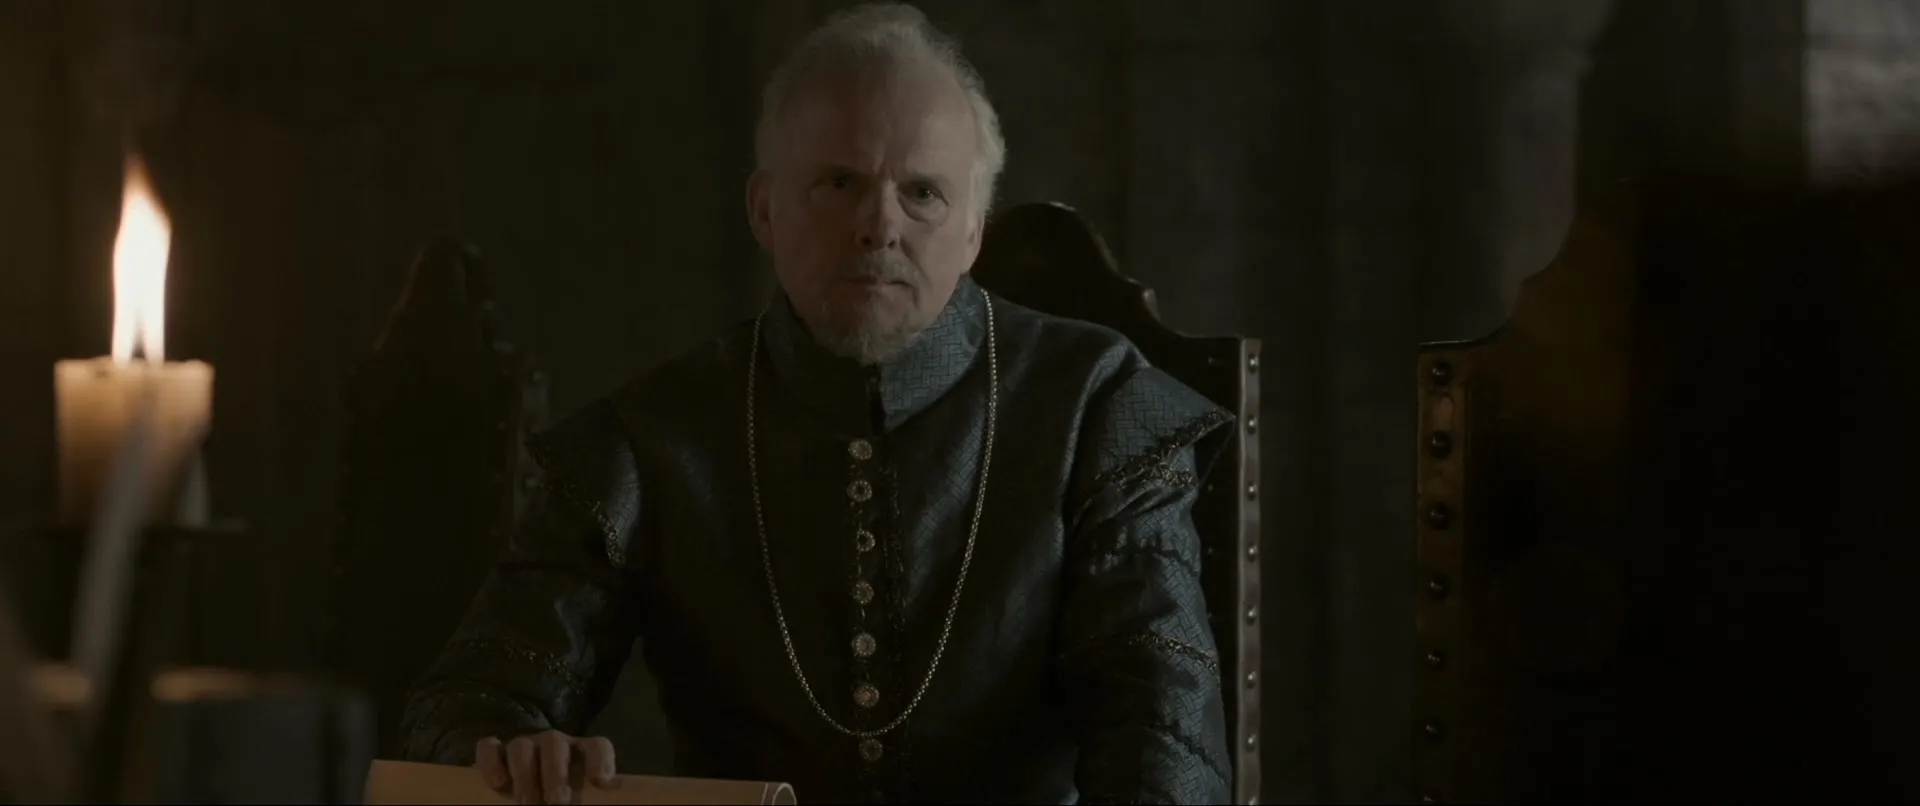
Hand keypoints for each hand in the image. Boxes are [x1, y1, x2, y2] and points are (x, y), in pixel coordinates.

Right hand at [474, 730, 616, 804]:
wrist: (527, 791)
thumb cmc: (558, 796)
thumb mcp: (577, 798)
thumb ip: (585, 800)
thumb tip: (582, 805)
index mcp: (581, 754)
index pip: (597, 747)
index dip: (601, 760)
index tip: (601, 781)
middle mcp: (554, 745)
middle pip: (555, 744)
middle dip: (555, 772)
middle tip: (557, 800)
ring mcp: (525, 746)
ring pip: (521, 747)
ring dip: (523, 773)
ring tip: (527, 802)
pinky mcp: (496, 752)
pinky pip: (489, 747)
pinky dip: (491, 763)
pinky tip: (498, 783)